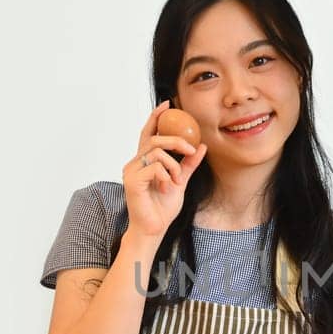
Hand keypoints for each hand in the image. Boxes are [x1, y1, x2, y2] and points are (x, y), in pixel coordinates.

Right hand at [122, 101, 206, 238]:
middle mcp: (134, 163)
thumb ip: (189, 164)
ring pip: (156, 151)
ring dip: (173, 165)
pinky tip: (165, 188)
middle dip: (176, 140)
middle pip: (155, 139)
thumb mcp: (180, 181)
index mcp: (144, 161)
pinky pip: (154, 167)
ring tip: (175, 180)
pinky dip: (165, 176)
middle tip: (190, 149)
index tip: (167, 104)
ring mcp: (131, 171)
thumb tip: (201, 146)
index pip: (148, 133)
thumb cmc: (162, 208)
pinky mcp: (131, 180)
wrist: (154, 228)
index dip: (156, 117)